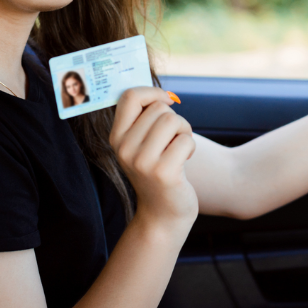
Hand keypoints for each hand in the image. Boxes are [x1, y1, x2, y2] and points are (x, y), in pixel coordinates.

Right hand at [110, 87, 197, 233]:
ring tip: (179, 149)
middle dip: (174, 119)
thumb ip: (144, 120)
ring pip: (173, 120)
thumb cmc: (157, 171)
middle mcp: (124, 149)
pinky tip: (184, 162)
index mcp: (116, 137)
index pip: (129, 96)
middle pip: (159, 108)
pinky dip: (190, 147)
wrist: (162, 214)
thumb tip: (164, 93)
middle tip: (173, 140)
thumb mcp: (141, 145)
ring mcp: (142, 161)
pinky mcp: (163, 172)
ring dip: (184, 132)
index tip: (166, 101)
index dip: (153, 92)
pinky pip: (185, 140)